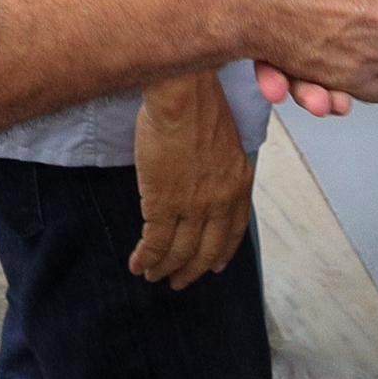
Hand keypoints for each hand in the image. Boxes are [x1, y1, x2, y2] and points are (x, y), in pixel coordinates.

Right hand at [131, 73, 255, 287]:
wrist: (183, 97)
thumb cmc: (200, 104)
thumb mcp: (226, 140)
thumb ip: (222, 167)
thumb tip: (210, 181)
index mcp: (239, 183)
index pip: (234, 230)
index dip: (222, 252)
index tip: (215, 265)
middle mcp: (220, 201)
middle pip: (207, 249)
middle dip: (192, 270)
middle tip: (179, 282)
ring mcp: (193, 205)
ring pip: (179, 251)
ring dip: (165, 268)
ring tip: (153, 276)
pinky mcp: (163, 203)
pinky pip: (155, 242)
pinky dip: (146, 258)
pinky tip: (138, 264)